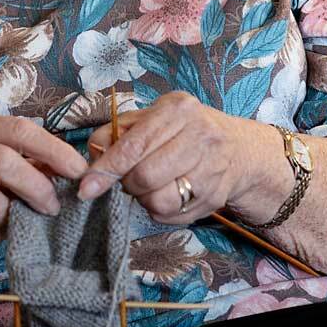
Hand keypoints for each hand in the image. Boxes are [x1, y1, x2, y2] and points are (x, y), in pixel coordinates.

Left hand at [78, 92, 262, 226]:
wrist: (238, 149)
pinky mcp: (215, 198)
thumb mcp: (154, 116)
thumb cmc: (185, 130)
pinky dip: (159, 210)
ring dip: (143, 198)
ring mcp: (211, 170)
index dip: (107, 168)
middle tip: (128, 177)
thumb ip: (119, 131)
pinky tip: (165, 193)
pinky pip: (172, 216)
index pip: (135, 145)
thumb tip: (93, 154)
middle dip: (127, 183)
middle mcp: (200, 137)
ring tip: (148, 185)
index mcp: (179, 111)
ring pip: (159, 200)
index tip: (87, 185)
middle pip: (145, 176)